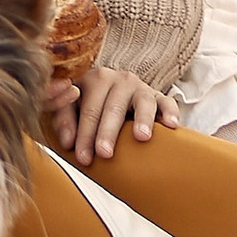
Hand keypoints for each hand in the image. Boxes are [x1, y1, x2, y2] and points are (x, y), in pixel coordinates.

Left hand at [49, 65, 170, 164]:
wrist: (115, 97)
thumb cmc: (91, 107)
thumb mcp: (73, 108)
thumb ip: (64, 120)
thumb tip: (68, 142)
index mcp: (94, 79)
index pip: (87, 108)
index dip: (83, 133)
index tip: (83, 157)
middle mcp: (118, 79)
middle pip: (113, 106)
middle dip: (107, 131)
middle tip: (104, 153)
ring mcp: (140, 87)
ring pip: (142, 101)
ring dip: (142, 118)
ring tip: (141, 137)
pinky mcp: (159, 96)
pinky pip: (167, 102)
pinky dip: (170, 112)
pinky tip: (171, 125)